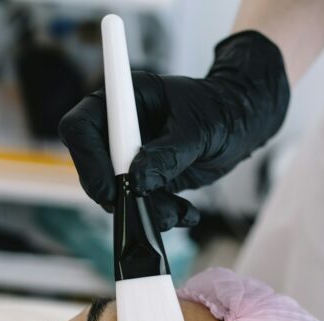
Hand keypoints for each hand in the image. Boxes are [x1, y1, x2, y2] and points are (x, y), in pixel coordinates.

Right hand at [59, 30, 290, 231]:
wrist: (242, 123)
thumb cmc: (222, 110)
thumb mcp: (198, 130)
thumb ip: (169, 154)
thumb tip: (138, 180)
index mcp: (124, 101)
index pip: (81, 128)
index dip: (88, 161)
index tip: (111, 190)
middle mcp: (120, 129)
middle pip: (94, 169)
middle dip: (119, 196)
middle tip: (145, 211)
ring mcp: (130, 156)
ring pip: (116, 195)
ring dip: (144, 212)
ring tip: (180, 212)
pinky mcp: (145, 180)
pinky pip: (139, 206)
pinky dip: (161, 216)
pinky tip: (187, 214)